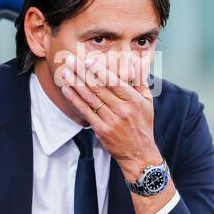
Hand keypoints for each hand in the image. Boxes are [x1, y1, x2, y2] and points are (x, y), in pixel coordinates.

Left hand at [60, 53, 161, 181]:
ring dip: (75, 83)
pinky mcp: (101, 130)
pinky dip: (75, 100)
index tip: (87, 60)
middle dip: (82, 72)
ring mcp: (111, 120)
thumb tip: (139, 61)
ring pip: (90, 98)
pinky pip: (85, 112)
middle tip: (71, 59)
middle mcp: (122, 110)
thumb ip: (141, 80)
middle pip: (98, 87)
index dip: (99, 70)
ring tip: (65, 72)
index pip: (114, 81)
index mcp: (133, 100)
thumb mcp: (147, 102)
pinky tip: (67, 89)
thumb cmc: (143, 124)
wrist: (139, 154)